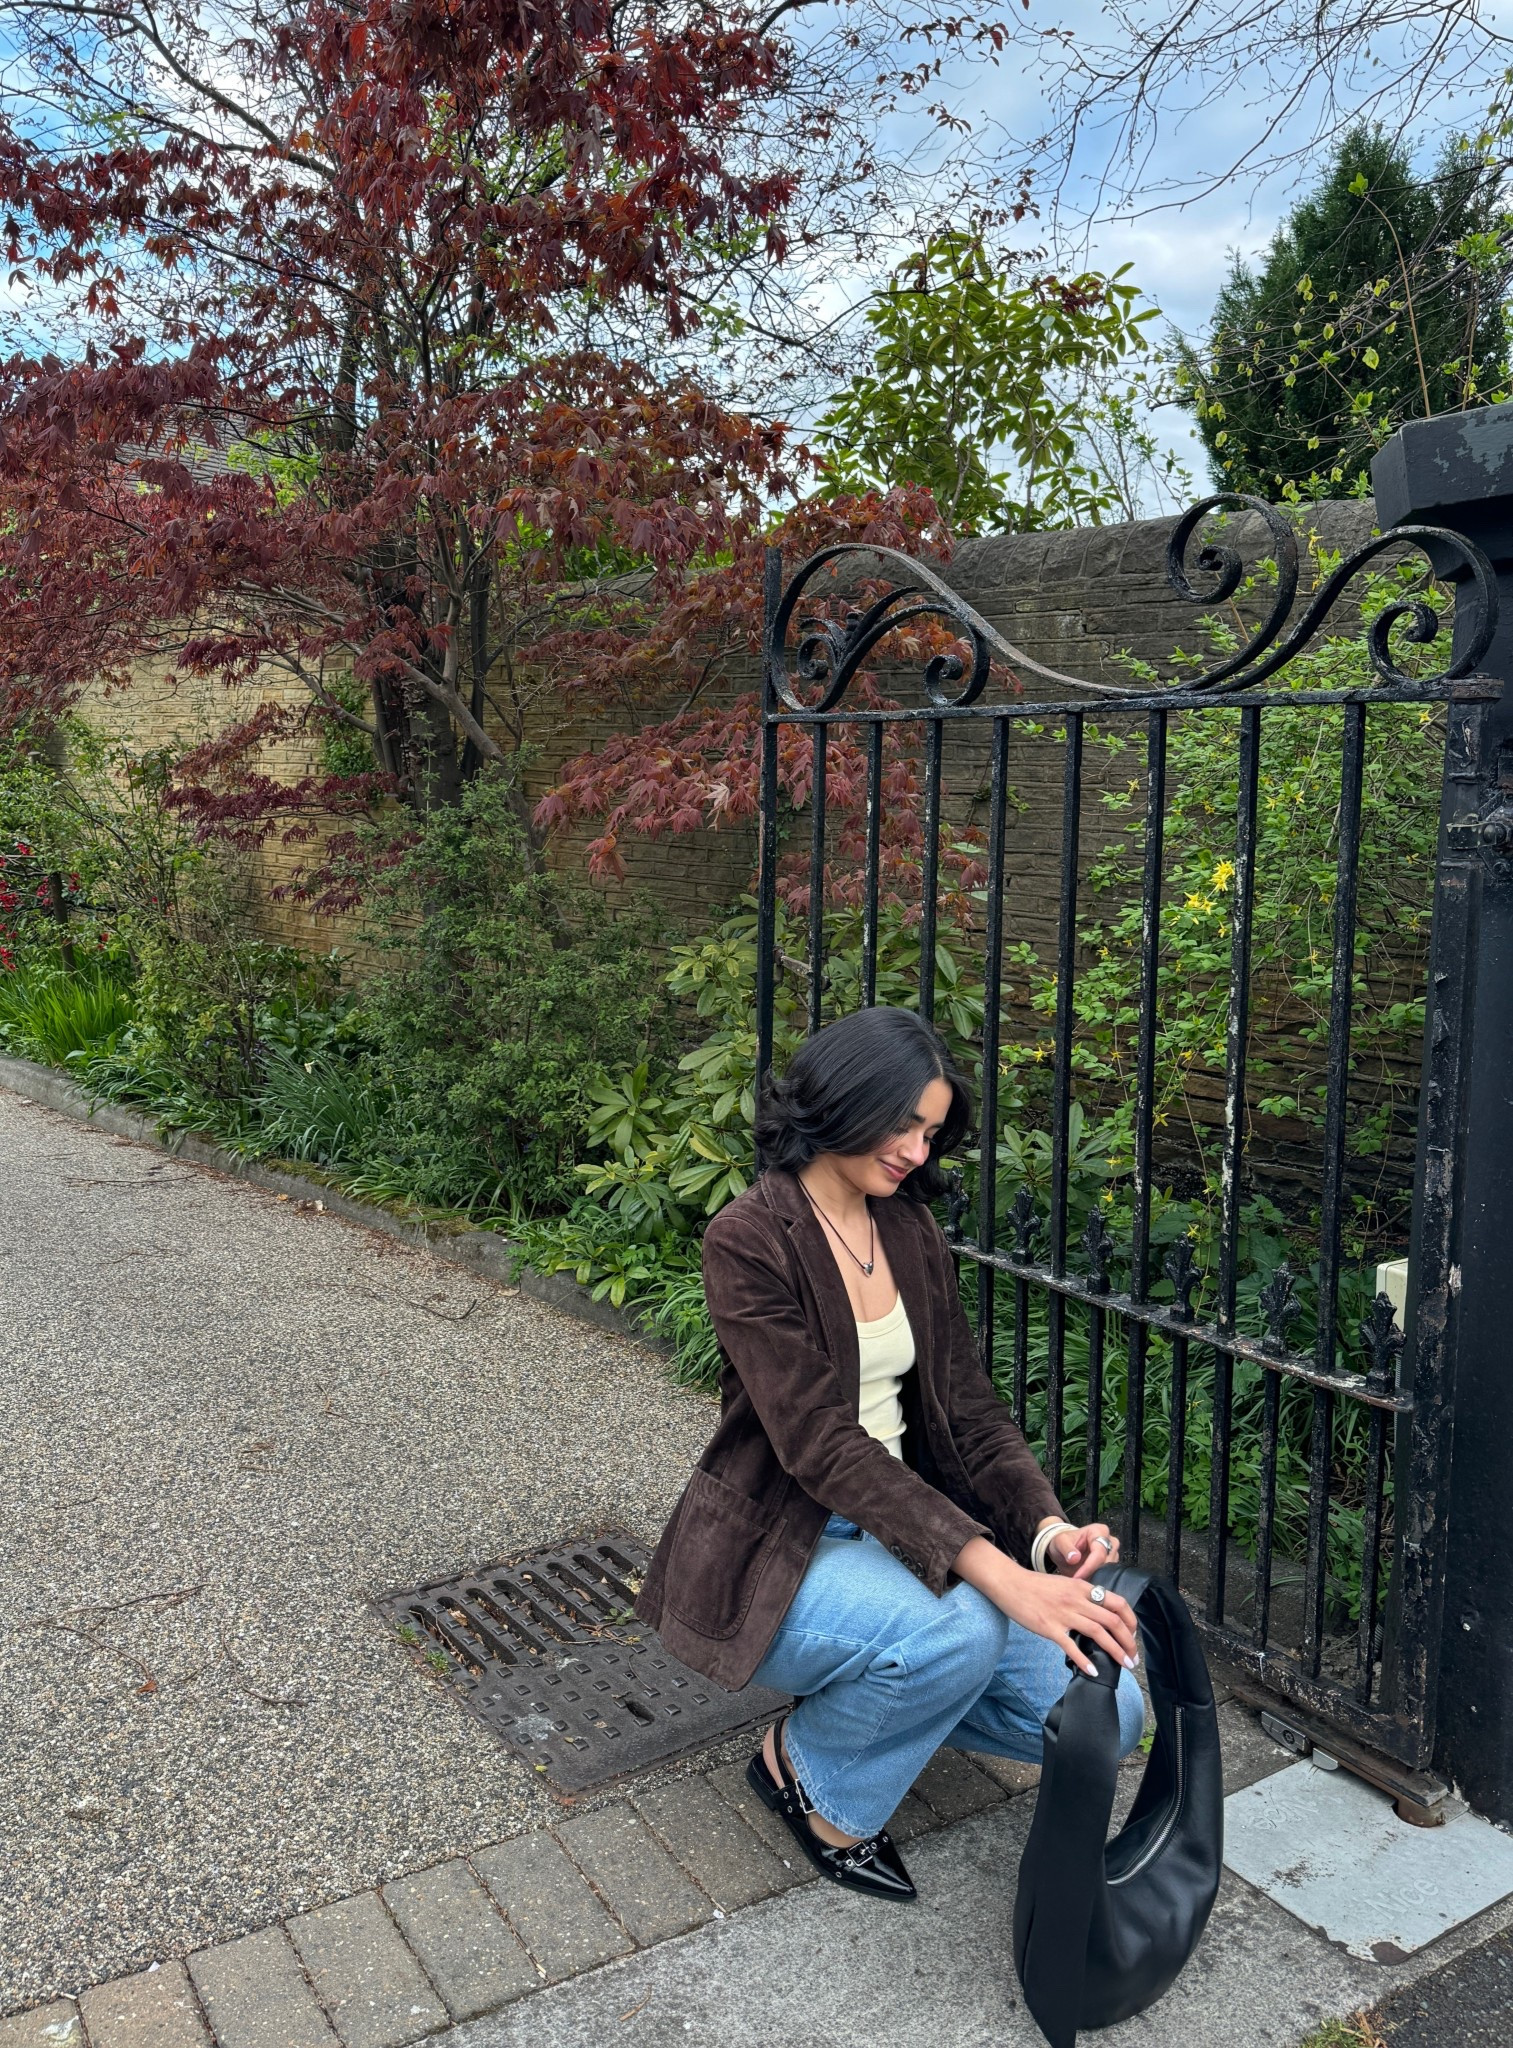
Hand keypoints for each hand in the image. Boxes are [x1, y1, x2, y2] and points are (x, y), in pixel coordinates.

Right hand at [952, 1537, 1138, 1676]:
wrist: (1009, 1583)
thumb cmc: (1035, 1585)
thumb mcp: (1065, 1583)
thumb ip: (1082, 1595)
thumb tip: (1098, 1612)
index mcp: (1082, 1587)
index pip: (1117, 1602)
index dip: (1130, 1620)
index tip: (1133, 1634)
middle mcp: (1077, 1599)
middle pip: (1112, 1621)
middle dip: (1128, 1642)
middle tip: (1133, 1657)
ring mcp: (1064, 1614)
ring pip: (1098, 1633)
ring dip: (1115, 1651)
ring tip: (1124, 1664)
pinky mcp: (1050, 1627)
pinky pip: (1072, 1647)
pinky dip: (1085, 1661)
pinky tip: (1093, 1671)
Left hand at [1046, 1520, 1119, 1579]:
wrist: (1065, 1548)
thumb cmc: (1064, 1542)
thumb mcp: (1060, 1542)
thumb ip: (1067, 1549)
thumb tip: (1075, 1558)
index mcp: (1099, 1531)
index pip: (1099, 1553)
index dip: (1088, 1567)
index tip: (1077, 1576)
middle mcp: (1110, 1541)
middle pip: (1106, 1563)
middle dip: (1091, 1574)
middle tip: (1078, 1582)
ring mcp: (1112, 1554)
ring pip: (1109, 1571)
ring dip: (1094, 1578)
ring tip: (1080, 1582)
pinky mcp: (1112, 1565)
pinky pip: (1107, 1576)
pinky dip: (1096, 1580)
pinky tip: (1085, 1582)